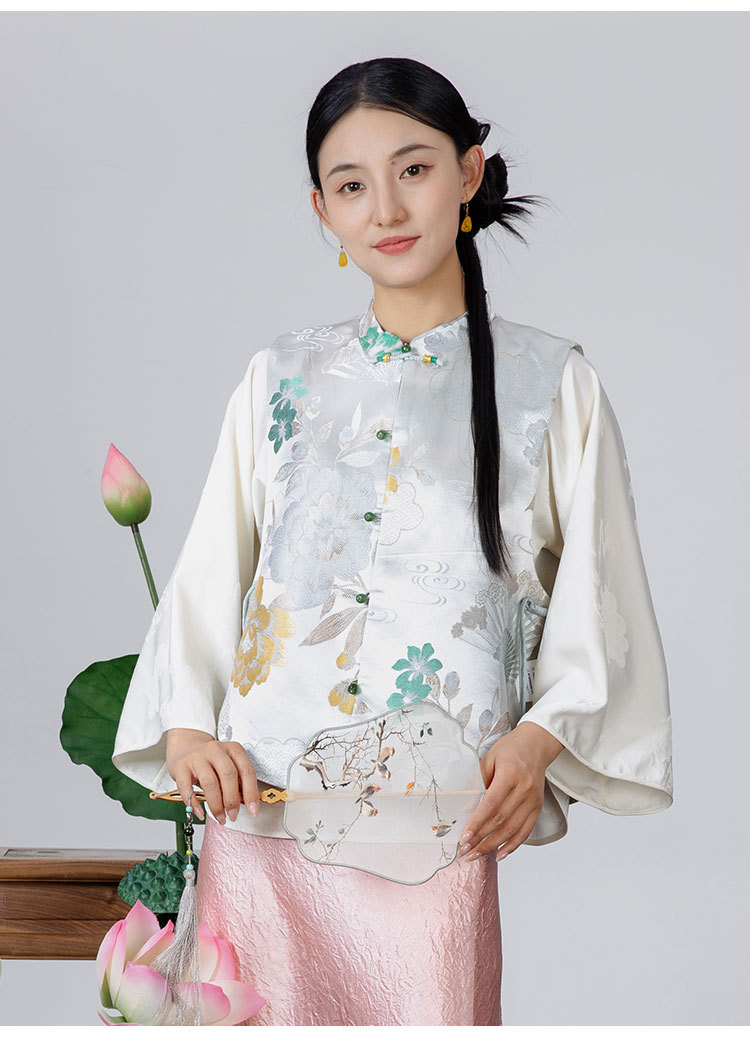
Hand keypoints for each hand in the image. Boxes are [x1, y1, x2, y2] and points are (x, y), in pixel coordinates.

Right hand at [166, 728, 259, 824]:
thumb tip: (245, 803)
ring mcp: (197, 757)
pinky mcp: (181, 766)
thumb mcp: (227, 764)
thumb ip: (236, 781)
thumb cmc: (210, 760)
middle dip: (232, 800)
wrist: (186, 747)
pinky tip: (200, 813)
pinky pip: (187, 787)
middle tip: (233, 815)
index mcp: (232, 749)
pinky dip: (194, 803)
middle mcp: (216, 750)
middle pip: (228, 775)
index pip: (246, 770)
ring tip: (220, 817)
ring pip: (210, 782)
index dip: (251, 793)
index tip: (253, 810)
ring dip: (216, 805)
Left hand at [457, 721, 563, 862]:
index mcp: (510, 774)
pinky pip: (525, 831)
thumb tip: (465, 808)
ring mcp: (533, 800)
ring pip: (512, 830)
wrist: (536, 745)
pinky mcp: (538, 807)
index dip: (477, 823)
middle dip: (481, 839)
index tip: (464, 837)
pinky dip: (512, 845)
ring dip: (493, 846)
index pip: (491, 804)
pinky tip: (499, 854)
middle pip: (501, 820)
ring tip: (476, 854)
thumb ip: (477, 782)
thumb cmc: (510, 749)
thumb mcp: (489, 758)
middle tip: (464, 851)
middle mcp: (525, 789)